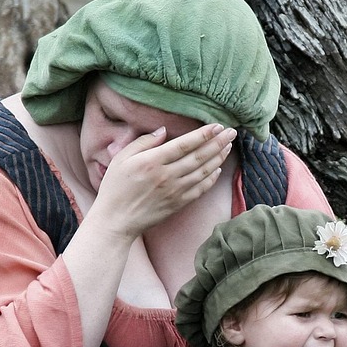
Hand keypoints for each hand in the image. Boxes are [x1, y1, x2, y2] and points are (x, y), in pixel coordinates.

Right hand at [90, 123, 236, 238]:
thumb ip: (143, 142)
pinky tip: (218, 168)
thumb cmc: (114, 187)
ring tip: (228, 146)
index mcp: (152, 162)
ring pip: (203, 172)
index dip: (203, 134)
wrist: (116, 220)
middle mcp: (167, 176)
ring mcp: (175, 191)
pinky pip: (200, 189)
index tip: (217, 126)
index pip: (184, 144)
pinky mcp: (178, 204)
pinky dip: (211, 178)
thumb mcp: (121, 158)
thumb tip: (163, 130)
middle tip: (232, 132)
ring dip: (219, 158)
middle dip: (218, 143)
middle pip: (199, 157)